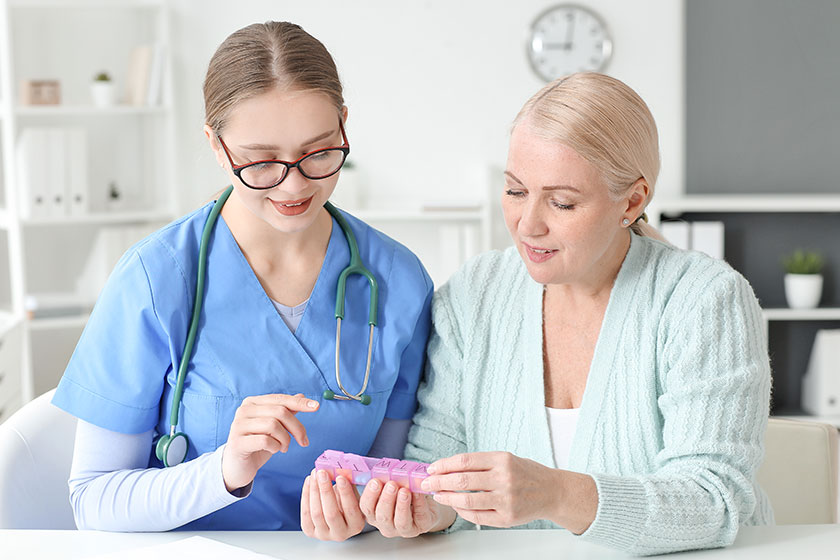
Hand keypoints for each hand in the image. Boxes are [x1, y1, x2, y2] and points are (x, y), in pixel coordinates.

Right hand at [222, 393, 318, 491]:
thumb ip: (285, 411)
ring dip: (285, 439)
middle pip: (280, 412)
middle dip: (297, 428)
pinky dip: (275, 446)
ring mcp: (238, 425)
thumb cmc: (257, 444)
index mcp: (253, 403)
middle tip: (303, 441)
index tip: (316, 406)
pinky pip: (265, 440)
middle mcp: (244, 410)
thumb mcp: (274, 427)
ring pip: (273, 425)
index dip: (300, 403)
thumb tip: (302, 396)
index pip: (281, 399)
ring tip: (284, 447)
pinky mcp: (237, 442)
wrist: (237, 467)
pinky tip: (274, 450)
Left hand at [301, 470, 365, 540]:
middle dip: (325, 490)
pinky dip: (306, 495)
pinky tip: (310, 481)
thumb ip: (349, 484)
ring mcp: (324, 535)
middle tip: (323, 472)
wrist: (338, 514)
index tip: (340, 477)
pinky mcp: (310, 531)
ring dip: (314, 490)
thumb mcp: (354, 494)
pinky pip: (306, 513)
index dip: (345, 493)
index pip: (350, 509)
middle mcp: (340, 534)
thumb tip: (342, 469)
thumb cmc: (348, 501)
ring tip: (315, 473)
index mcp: (356, 525)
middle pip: (331, 513)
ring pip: (316, 513)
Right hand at [359, 478, 454, 536]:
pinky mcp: (422, 526)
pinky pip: (420, 516)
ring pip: (401, 521)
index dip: (370, 495)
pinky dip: (419, 503)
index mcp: (375, 513)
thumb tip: (380, 469)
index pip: (366, 507)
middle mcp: (387, 525)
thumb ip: (385, 481)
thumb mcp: (391, 486)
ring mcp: (404, 529)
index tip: (375, 481)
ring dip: (401, 505)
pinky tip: (418, 493)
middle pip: (383, 516)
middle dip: (386, 499)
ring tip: (404, 491)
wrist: (425, 504)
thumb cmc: (403, 493)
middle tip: (391, 485)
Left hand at [422, 451, 577, 528]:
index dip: (444, 465)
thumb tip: (447, 468)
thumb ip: (480, 464)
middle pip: (462, 480)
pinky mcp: (507, 518)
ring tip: (437, 495)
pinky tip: (455, 506)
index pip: (465, 461)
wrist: (552, 491)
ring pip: (467, 500)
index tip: (431, 468)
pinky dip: (462, 511)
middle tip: (427, 482)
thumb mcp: (506, 459)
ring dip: (447, 498)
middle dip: (439, 481)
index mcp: (502, 460)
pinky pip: (477, 516)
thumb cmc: (525, 473)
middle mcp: (504, 478)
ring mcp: (506, 500)